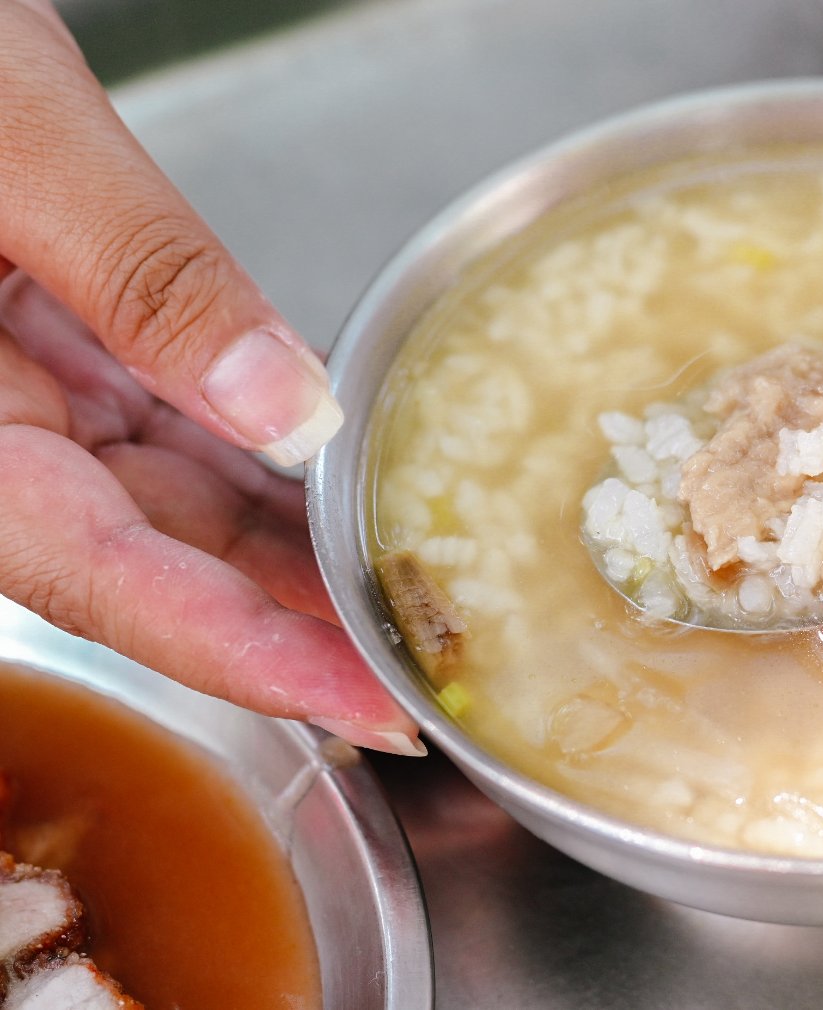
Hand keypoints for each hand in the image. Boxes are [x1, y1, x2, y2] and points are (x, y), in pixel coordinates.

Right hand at [0, 1, 420, 754]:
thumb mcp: (14, 141)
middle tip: (422, 666)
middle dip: (291, 627)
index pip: (104, 575)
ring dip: (284, 560)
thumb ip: (145, 278)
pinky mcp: (49, 356)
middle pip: (150, 566)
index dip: (245, 654)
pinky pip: (158, 439)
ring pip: (163, 512)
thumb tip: (287, 404)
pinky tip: (334, 494)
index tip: (363, 704)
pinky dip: (252, 473)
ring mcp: (13, 399)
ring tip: (403, 596)